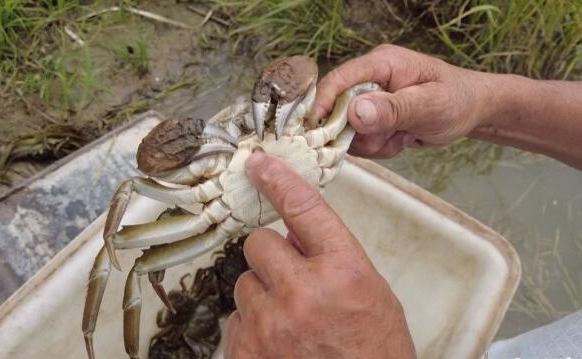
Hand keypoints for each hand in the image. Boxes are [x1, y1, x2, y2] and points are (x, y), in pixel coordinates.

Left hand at [224, 153, 415, 358]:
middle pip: (258, 244)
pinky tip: (279, 345)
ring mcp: (271, 324)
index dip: (279, 180)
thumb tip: (293, 230)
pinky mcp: (247, 350)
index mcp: (344, 270)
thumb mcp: (370, 292)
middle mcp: (304, 292)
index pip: (304, 208)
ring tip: (291, 323)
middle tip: (291, 279)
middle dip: (272, 257)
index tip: (259, 164)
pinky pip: (236, 319)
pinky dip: (254, 327)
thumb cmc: (375, 350)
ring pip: (245, 284)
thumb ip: (333, 256)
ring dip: (263, 296)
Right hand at [307, 44, 496, 157]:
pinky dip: (379, 148)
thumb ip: (392, 109)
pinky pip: (361, 141)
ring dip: (373, 143)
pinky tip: (401, 140)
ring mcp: (369, 101)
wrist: (472, 112)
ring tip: (402, 138)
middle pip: (338, 110)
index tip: (316, 129)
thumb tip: (355, 113)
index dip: (323, 104)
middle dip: (359, 133)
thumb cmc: (457, 99)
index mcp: (381, 64)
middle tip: (388, 139)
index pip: (339, 80)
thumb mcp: (429, 105)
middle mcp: (369, 80)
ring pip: (349, 131)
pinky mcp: (372, 120)